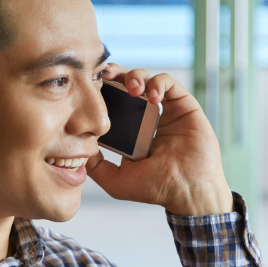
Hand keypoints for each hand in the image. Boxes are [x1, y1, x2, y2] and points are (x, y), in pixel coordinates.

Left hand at [87, 65, 233, 215]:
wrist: (187, 191)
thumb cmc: (156, 189)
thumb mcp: (115, 181)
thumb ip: (96, 167)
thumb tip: (79, 150)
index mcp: (131, 131)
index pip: (113, 103)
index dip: (102, 92)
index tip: (91, 88)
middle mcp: (147, 118)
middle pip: (128, 85)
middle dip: (116, 75)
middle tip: (105, 76)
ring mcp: (166, 111)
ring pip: (147, 80)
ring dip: (136, 77)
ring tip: (133, 90)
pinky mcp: (184, 106)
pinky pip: (169, 84)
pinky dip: (158, 83)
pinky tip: (152, 97)